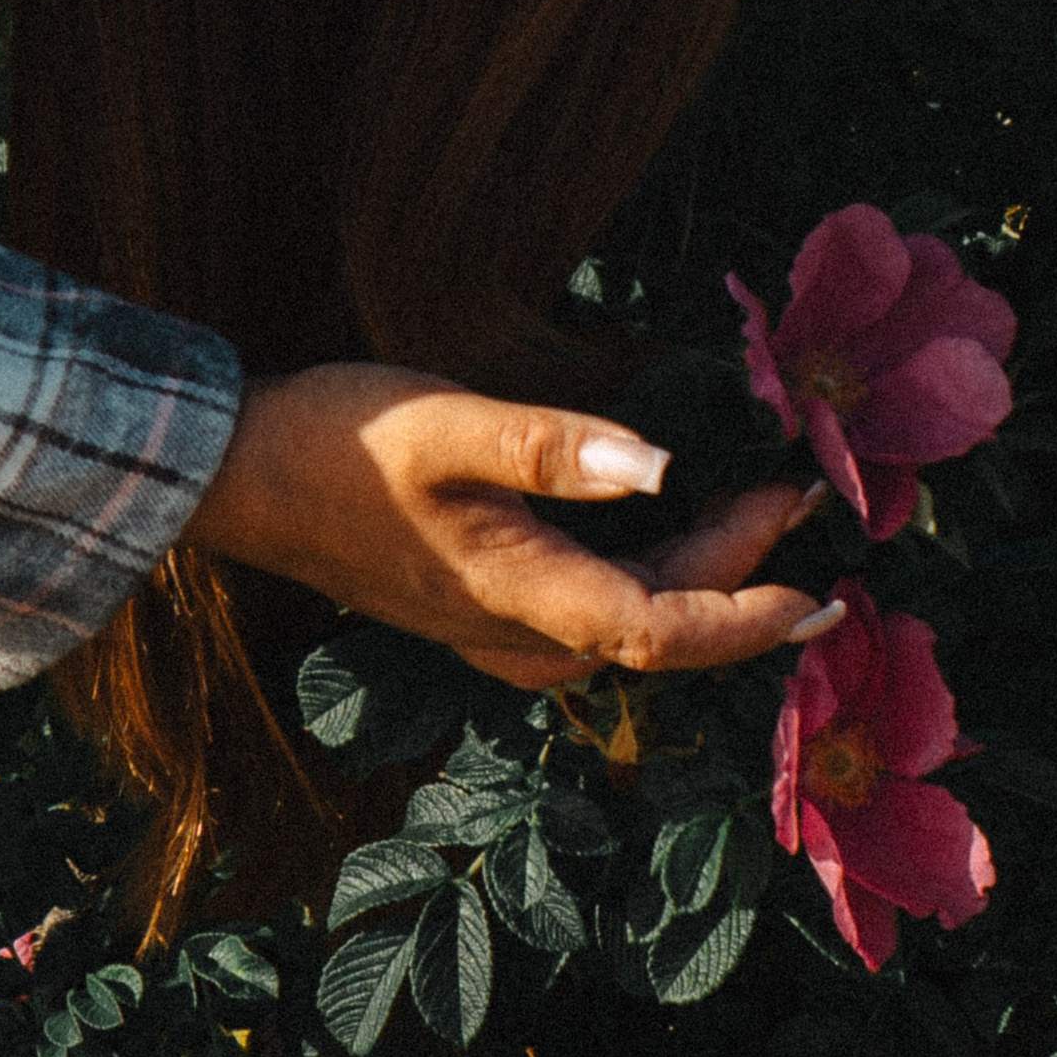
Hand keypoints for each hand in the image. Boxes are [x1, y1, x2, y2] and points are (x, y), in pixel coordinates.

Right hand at [183, 361, 841, 693]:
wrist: (233, 476)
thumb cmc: (336, 444)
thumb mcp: (449, 424)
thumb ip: (555, 448)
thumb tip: (664, 464)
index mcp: (520, 594)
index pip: (664, 632)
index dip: (751, 619)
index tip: (824, 592)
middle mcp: (512, 631)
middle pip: (655, 625)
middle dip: (740, 575)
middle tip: (796, 498)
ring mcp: (488, 626)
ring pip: (620, 624)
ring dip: (694, 579)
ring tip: (752, 513)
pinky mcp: (470, 603)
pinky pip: (584, 614)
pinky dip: (641, 581)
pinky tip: (650, 534)